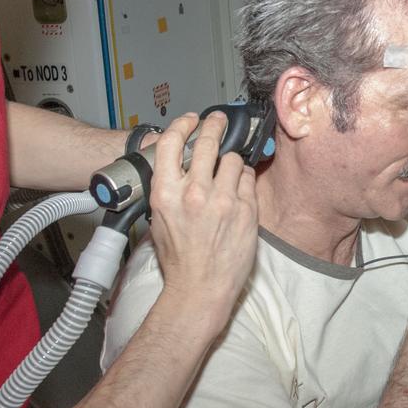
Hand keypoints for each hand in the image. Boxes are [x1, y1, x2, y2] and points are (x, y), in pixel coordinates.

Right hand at [148, 112, 258, 322]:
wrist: (201, 288)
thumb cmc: (179, 259)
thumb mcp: (158, 219)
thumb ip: (167, 187)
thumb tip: (174, 162)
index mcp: (166, 193)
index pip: (170, 143)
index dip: (181, 125)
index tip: (190, 120)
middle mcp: (194, 192)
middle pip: (207, 141)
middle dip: (213, 126)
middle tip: (217, 121)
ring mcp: (223, 200)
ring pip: (233, 159)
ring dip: (230, 161)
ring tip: (227, 171)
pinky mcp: (246, 210)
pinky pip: (249, 179)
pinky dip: (244, 180)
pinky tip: (238, 189)